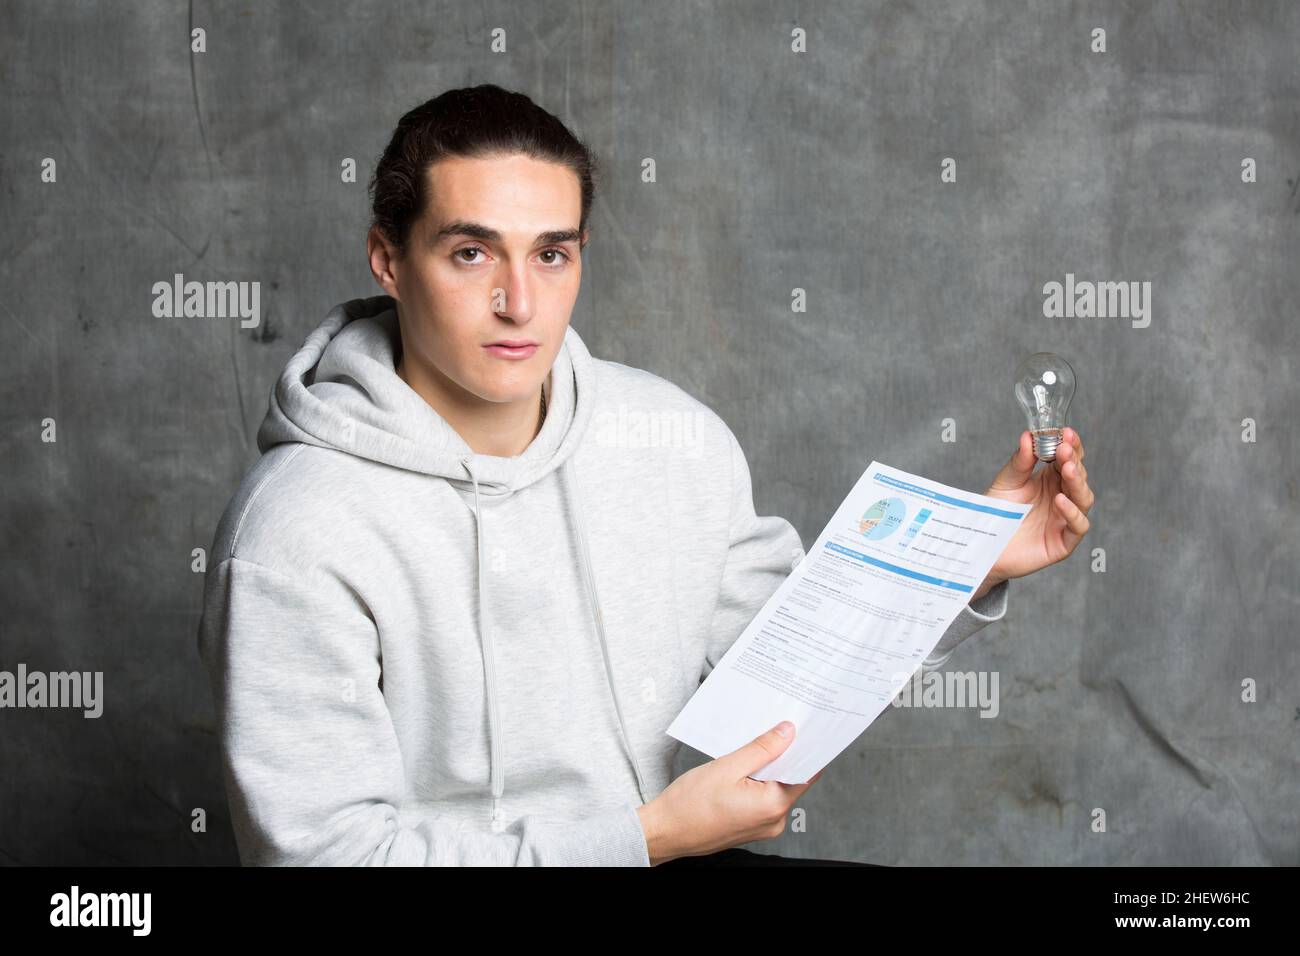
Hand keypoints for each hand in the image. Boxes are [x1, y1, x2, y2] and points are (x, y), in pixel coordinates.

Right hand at [635, 722, 823, 864]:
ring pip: (775, 788)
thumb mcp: (727, 767)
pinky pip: (763, 799)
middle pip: (791, 779)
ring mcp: (762, 827)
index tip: (804, 727)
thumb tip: (787, 733)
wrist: (664, 833)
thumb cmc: (689, 805)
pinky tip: (742, 767)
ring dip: (767, 767)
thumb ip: (762, 749)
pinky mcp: (751, 827)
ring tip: (752, 746)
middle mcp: (774, 821)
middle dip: (783, 754)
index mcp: (773, 806)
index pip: (805, 772)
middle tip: (775, 727)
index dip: (806, 748)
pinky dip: (757, 781)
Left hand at [979, 426, 1093, 584]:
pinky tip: (1060, 500)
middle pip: (1078, 476)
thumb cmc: (996, 513)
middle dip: (1073, 460)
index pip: (1068, 458)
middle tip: (1064, 449)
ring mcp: (1065, 519)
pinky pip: (1078, 526)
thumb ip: (1019, 462)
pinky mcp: (1064, 541)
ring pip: (1084, 498)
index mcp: (1051, 479)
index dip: (1071, 445)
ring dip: (1078, 482)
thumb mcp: (1006, 483)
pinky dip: (1073, 512)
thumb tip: (1027, 436)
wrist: (982, 546)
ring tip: (1067, 469)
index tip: (1066, 432)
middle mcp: (1062, 496)